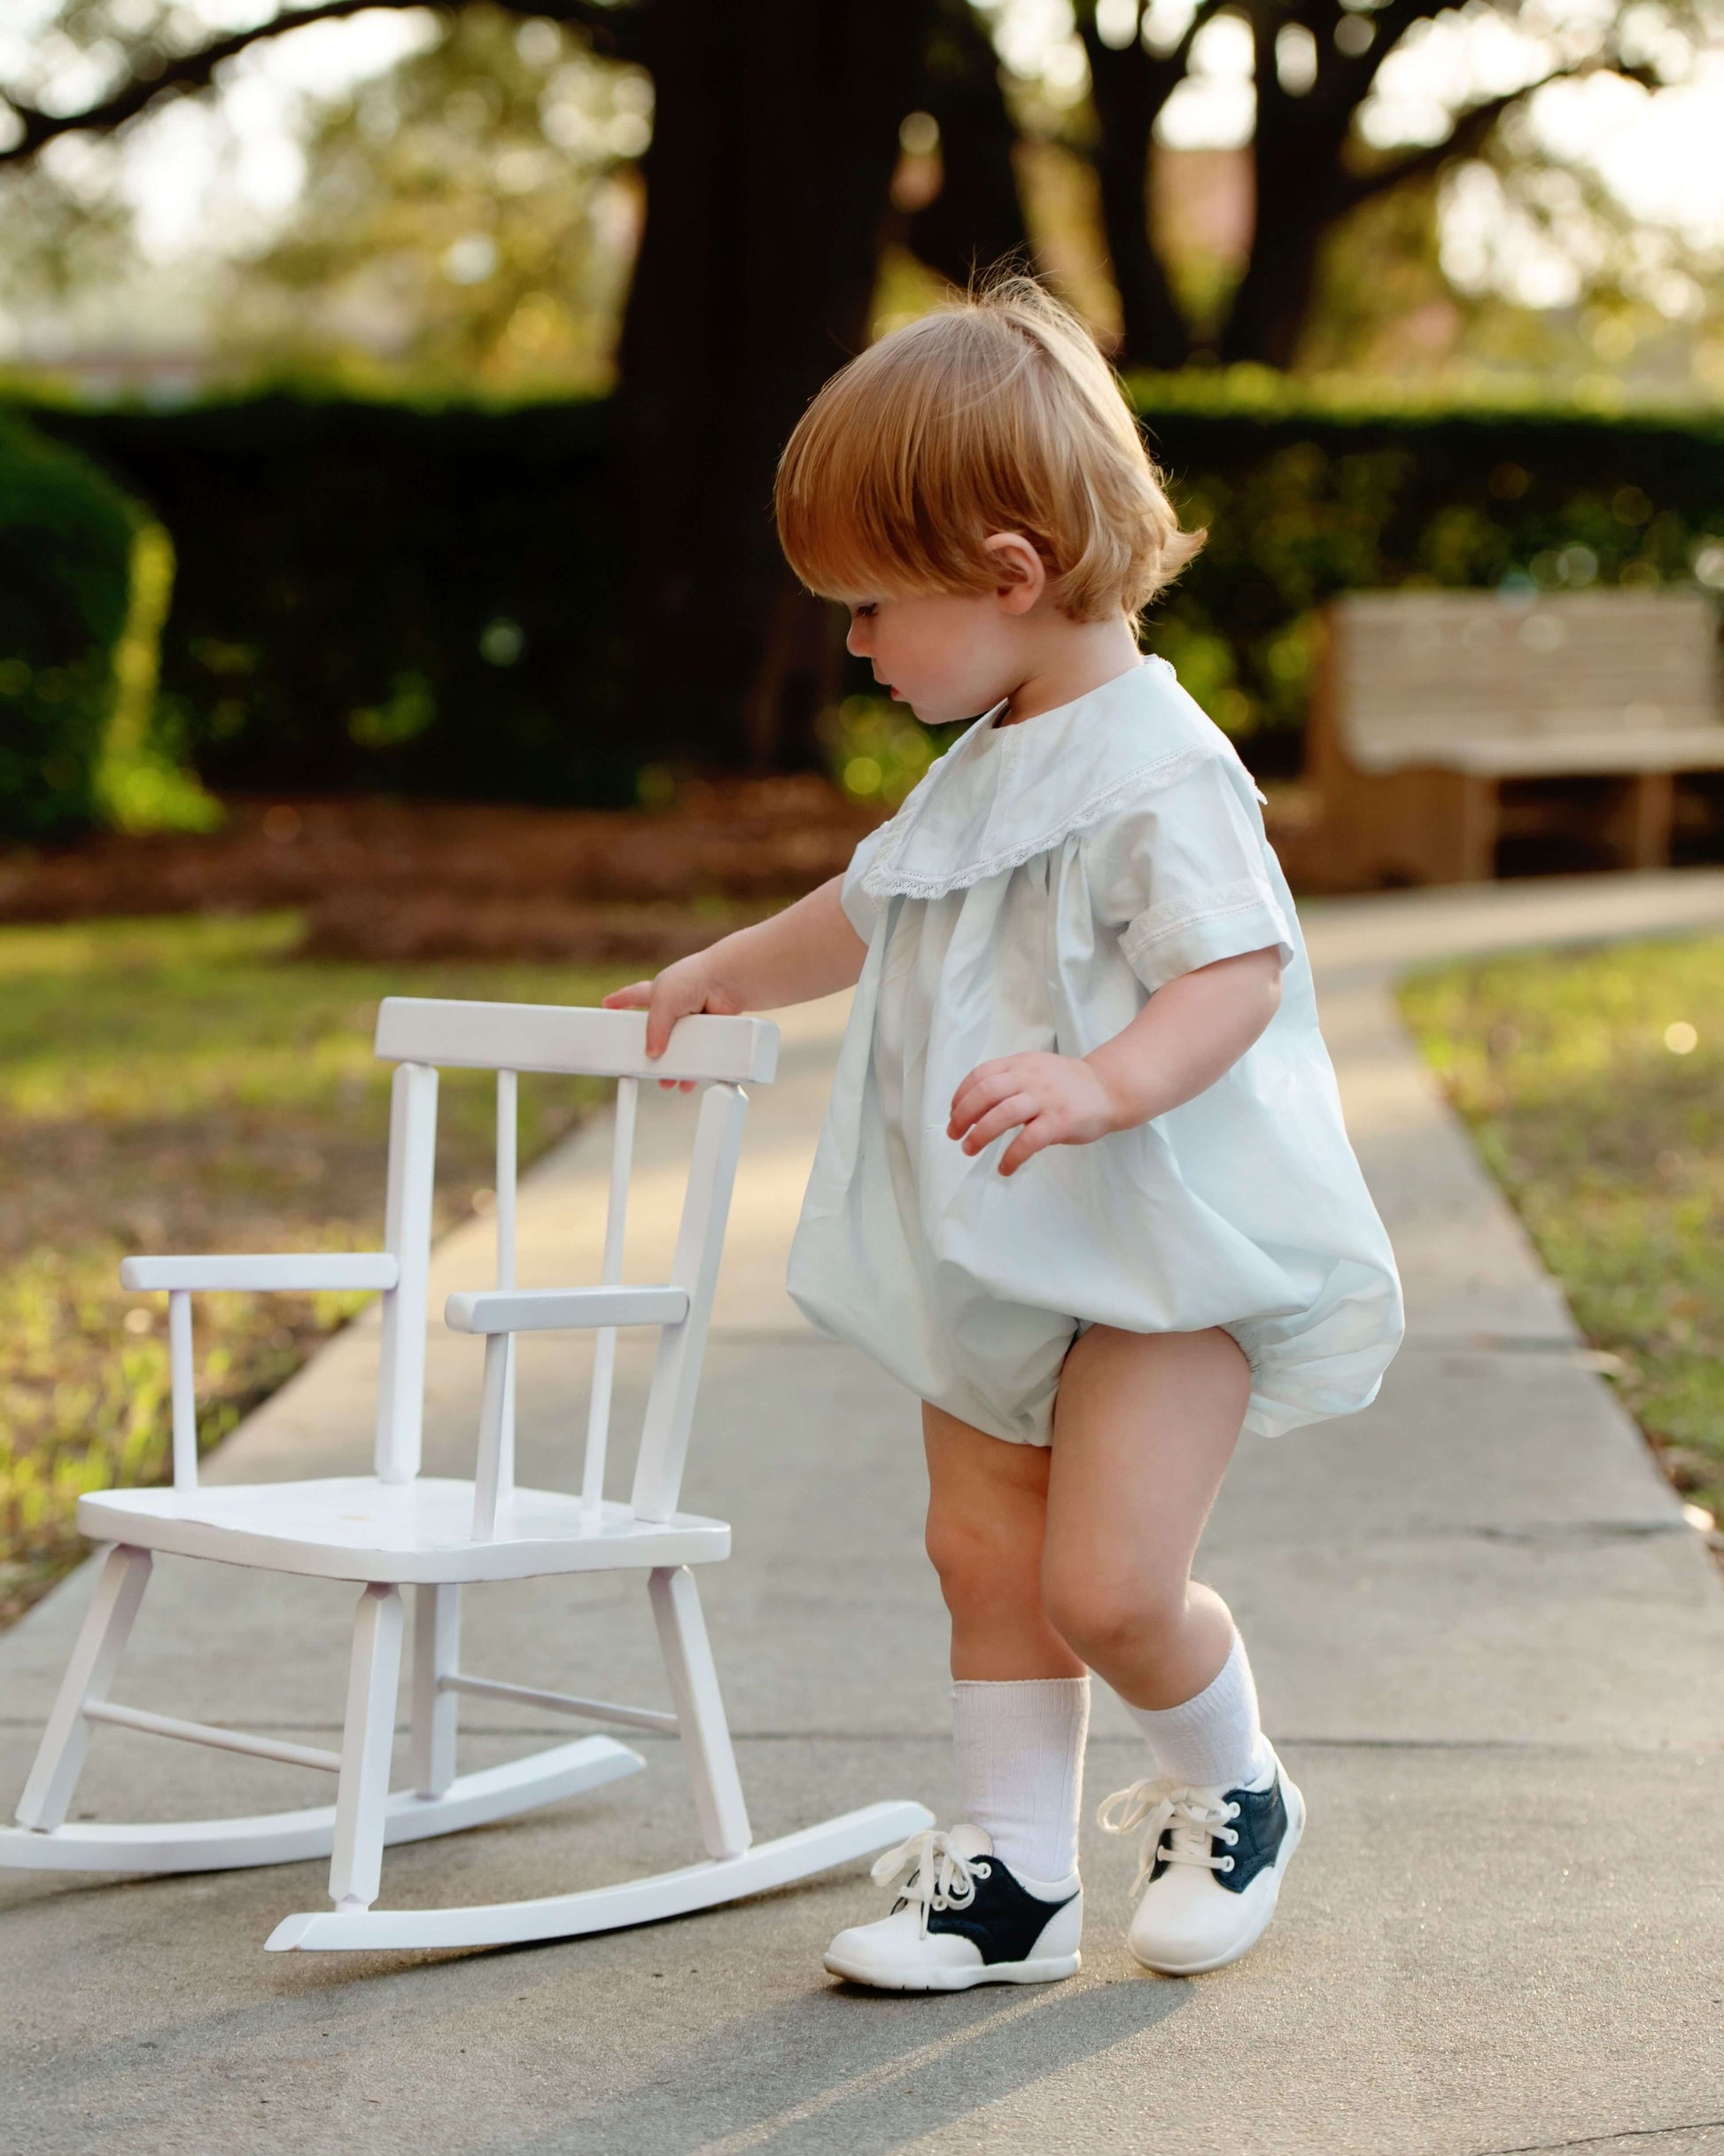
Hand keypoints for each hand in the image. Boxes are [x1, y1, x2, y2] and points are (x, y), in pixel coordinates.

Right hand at [602, 957, 743, 1090]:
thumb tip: (653, 1055)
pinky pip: (700, 1055)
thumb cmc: (694, 979)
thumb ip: (654, 1029)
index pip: (633, 995)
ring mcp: (693, 1020)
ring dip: (673, 1067)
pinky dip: (695, 1069)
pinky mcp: (710, 1032)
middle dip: (649, 1050)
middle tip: (641, 1064)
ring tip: (666, 1082)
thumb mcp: (662, 1001)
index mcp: (658, 990)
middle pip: (656, 1032)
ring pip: (679, 1049)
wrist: (728, 983)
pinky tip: (689, 1081)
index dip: (619, 1000)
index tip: (607, 1005)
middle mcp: (676, 1005)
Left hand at [947, 1051, 1126, 1176]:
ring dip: (980, 1135)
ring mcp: (1046, 1099)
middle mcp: (1030, 1078)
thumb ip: (1010, 1080)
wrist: (1110, 1088)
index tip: (953, 1113)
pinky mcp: (1060, 1121)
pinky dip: (1011, 1157)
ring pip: (1002, 1115)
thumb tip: (975, 1105)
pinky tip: (1005, 1168)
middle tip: (954, 1134)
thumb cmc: (1068, 1084)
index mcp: (1021, 1064)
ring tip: (969, 1149)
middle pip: (986, 1093)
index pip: (981, 1075)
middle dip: (963, 1116)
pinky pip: (1028, 1141)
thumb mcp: (1036, 1069)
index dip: (961, 1095)